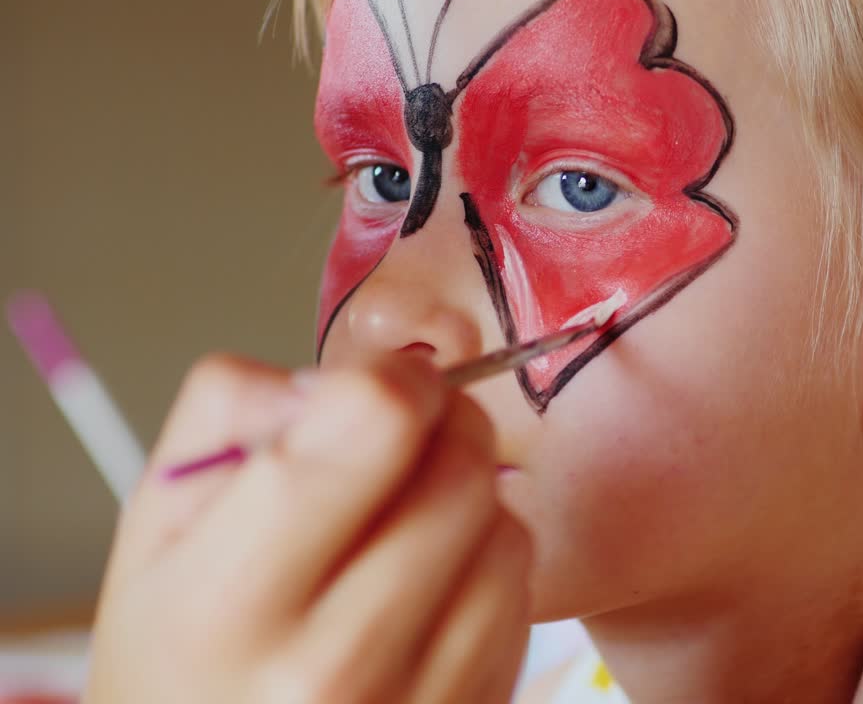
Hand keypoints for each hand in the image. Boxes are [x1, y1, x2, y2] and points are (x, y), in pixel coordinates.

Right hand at [86, 352, 530, 702]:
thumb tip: (346, 374)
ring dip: (471, 500)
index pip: (376, 422)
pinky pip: (522, 598)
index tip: (385, 382)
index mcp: (232, 601)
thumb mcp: (157, 529)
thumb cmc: (183, 658)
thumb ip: (231, 411)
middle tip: (405, 438)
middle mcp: (335, 664)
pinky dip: (486, 567)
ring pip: (506, 529)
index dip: (395, 376)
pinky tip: (430, 584)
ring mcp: (419, 702)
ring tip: (406, 522)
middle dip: (443, 425)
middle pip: (461, 469)